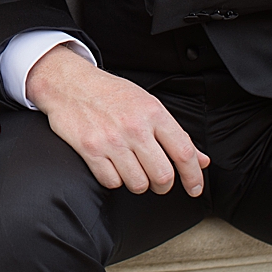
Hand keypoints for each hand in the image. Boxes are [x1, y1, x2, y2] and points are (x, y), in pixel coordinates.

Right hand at [26, 45, 209, 195]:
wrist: (69, 83)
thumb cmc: (110, 94)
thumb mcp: (147, 104)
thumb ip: (175, 134)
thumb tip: (202, 160)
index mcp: (153, 113)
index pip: (184, 152)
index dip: (193, 176)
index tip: (195, 188)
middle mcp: (134, 127)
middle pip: (163, 175)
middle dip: (163, 185)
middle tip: (158, 181)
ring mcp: (111, 139)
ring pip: (138, 184)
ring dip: (139, 184)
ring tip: (133, 172)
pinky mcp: (90, 149)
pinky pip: (112, 182)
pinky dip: (114, 180)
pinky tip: (113, 167)